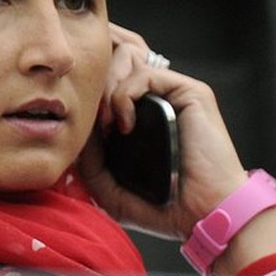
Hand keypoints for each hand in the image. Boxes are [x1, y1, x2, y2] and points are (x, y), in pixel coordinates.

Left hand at [78, 26, 275, 275]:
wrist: (202, 214)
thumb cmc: (161, 205)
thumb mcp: (107, 187)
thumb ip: (88, 157)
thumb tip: (77, 126)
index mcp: (136, 116)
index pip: (104, 80)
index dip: (84, 88)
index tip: (73, 120)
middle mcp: (153, 100)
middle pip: (112, 60)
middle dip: (91, 81)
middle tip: (88, 118)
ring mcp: (171, 95)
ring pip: (125, 61)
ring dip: (105, 88)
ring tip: (106, 124)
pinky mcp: (189, 92)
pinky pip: (144, 74)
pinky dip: (124, 95)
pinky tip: (124, 125)